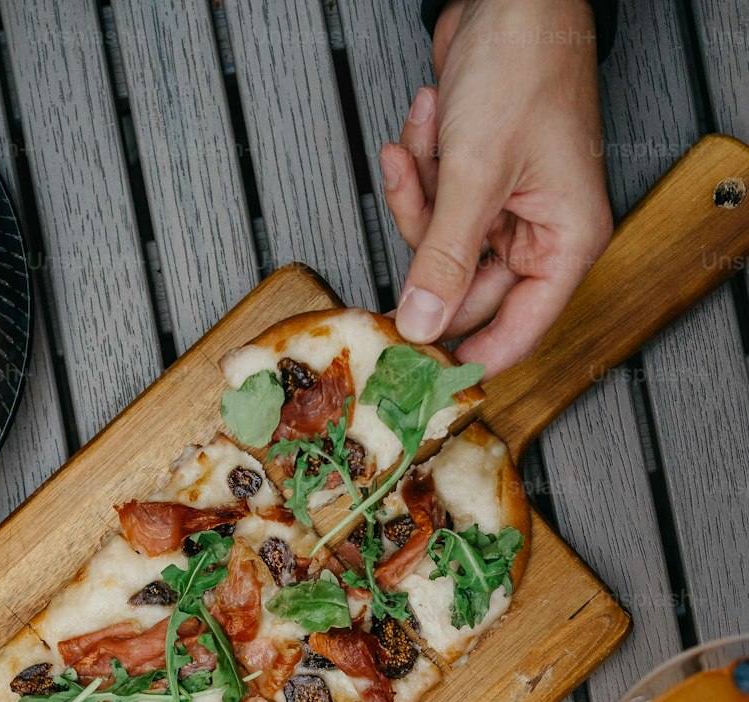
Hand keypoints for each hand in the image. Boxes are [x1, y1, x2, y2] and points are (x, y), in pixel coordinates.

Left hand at [381, 0, 612, 374]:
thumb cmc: (524, 64)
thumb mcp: (476, 176)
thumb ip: (444, 260)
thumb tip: (423, 324)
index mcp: (566, 241)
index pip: (519, 331)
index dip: (470, 353)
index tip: (423, 371)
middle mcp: (540, 232)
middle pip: (467, 289)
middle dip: (427, 252)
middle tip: (401, 241)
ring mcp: (504, 208)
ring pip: (439, 247)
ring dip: (418, 197)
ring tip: (421, 146)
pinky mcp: (474, 183)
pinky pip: (431, 206)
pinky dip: (419, 169)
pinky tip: (427, 122)